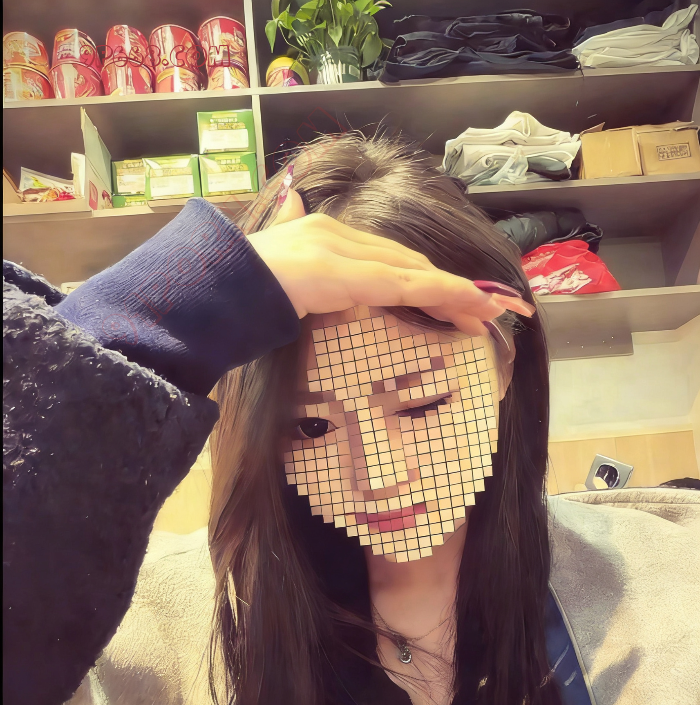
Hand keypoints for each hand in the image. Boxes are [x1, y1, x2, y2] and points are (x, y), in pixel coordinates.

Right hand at [246, 190, 534, 335]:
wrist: (214, 288)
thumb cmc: (238, 287)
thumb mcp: (273, 258)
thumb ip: (290, 234)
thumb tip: (294, 201)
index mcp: (325, 232)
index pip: (388, 255)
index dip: (424, 276)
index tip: (454, 297)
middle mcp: (339, 234)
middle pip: (407, 262)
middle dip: (450, 289)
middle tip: (489, 310)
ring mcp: (342, 251)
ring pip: (413, 273)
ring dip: (457, 295)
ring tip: (493, 314)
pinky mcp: (345, 275)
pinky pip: (403, 286)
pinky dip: (441, 294)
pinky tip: (470, 307)